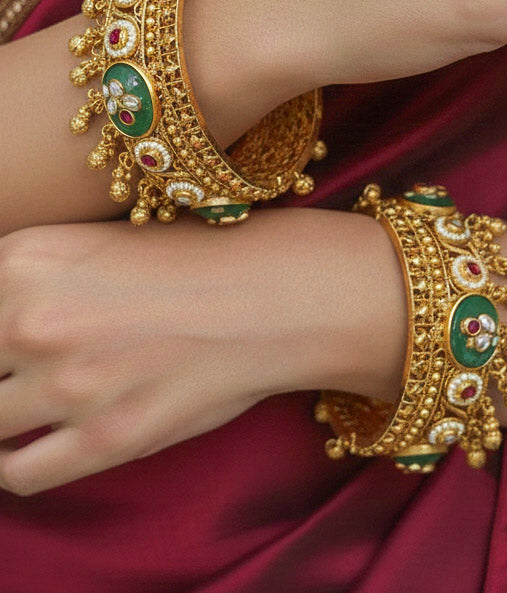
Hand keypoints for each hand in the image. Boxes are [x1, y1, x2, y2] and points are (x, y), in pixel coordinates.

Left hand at [0, 222, 268, 494]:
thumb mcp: (95, 242)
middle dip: (0, 369)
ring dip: (5, 415)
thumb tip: (5, 322)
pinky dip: (13, 466)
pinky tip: (31, 449)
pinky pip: (19, 473)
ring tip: (26, 407)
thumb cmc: (195, 260)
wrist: (269, 294)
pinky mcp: (105, 437)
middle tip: (21, 373)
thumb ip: (31, 278)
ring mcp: (67, 382)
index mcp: (25, 258)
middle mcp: (32, 319)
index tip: (6, 350)